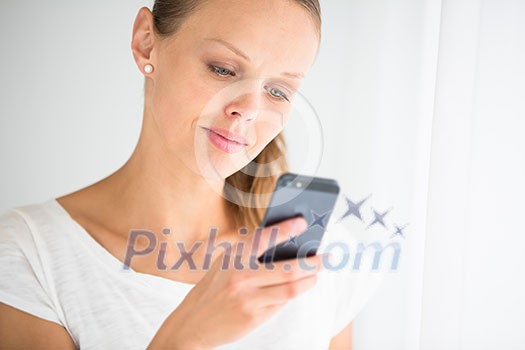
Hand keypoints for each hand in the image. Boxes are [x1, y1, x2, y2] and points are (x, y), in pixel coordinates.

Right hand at [147, 216, 326, 348]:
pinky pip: (281, 304)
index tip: (302, 222)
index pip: (263, 238)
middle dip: (314, 262)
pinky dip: (291, 295)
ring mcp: (248, 298)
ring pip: (291, 288)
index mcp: (233, 257)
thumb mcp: (224, 266)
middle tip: (328, 257)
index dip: (285, 228)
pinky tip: (297, 289)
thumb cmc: (212, 291)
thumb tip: (285, 246)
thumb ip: (248, 255)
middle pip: (288, 268)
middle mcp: (240, 276)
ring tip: (317, 275)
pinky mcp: (253, 316)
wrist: (191, 325)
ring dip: (309, 280)